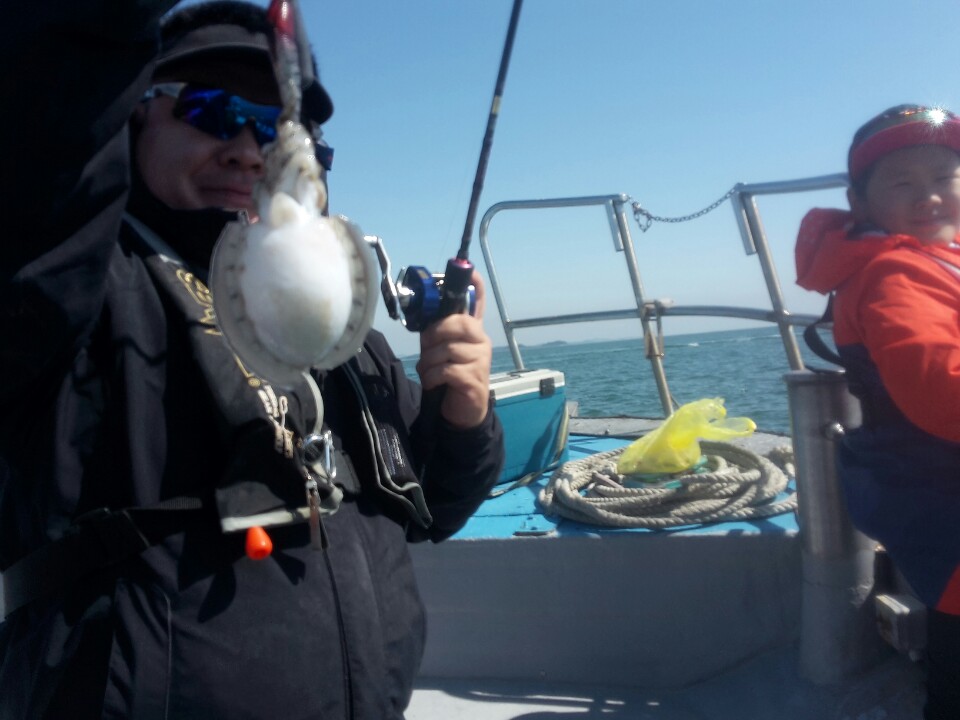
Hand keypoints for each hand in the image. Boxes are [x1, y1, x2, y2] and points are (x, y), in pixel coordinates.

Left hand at [416, 271, 491, 428]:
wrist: (463, 410)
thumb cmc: (449, 375)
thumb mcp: (440, 350)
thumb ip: (436, 333)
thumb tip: (422, 315)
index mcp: (473, 330)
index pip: (478, 301)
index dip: (473, 284)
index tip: (469, 270)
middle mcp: (481, 341)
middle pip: (457, 323)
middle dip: (433, 335)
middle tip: (426, 349)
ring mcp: (481, 360)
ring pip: (446, 350)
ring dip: (428, 362)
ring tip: (429, 371)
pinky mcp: (474, 379)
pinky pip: (445, 370)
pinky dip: (431, 376)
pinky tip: (432, 382)